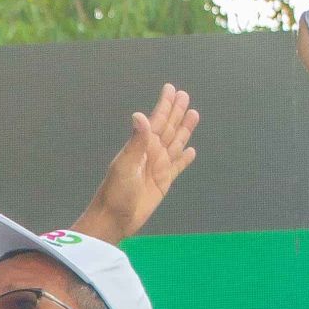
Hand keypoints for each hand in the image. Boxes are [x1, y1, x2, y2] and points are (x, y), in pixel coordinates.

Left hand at [73, 83, 199, 242]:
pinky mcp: (163, 182)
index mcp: (142, 146)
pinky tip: (191, 151)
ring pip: (176, 143)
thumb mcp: (126, 165)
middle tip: (184, 95)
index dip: (164, 105)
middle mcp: (151, 153)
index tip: (171, 90)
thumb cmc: (116, 192)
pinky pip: (177, 166)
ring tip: (193, 115)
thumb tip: (140, 115)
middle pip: (168, 128)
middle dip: (176, 112)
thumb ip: (136, 142)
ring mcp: (158, 167)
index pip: (156, 121)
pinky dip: (185, 159)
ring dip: (184, 130)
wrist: (114, 219)